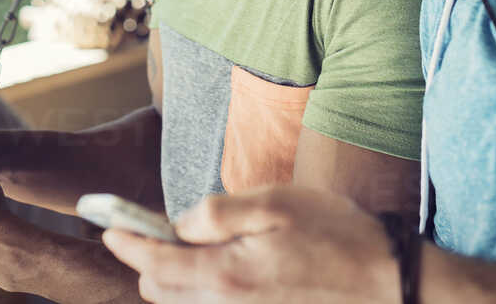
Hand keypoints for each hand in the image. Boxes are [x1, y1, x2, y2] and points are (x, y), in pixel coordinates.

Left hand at [103, 186, 400, 303]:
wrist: (388, 284)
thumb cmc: (336, 234)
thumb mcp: (276, 204)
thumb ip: (217, 213)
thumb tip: (179, 223)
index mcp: (225, 276)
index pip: (153, 262)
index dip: (125, 240)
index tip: (107, 224)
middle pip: (160, 291)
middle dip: (148, 260)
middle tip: (154, 228)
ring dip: (173, 278)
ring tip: (189, 247)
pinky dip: (201, 292)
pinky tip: (222, 268)